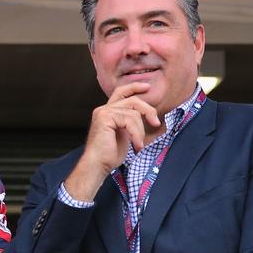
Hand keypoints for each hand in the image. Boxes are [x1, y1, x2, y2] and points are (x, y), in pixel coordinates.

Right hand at [65, 82, 160, 200]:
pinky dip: (136, 134)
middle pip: (132, 99)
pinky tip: (136, 146)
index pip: (121, 92)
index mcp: (107, 112)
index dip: (134, 87)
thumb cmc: (109, 154)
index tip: (147, 87)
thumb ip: (129, 122)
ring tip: (138, 145)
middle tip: (155, 123)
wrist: (97, 165)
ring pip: (133, 113)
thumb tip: (147, 116)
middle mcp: (104, 109)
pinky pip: (130, 120)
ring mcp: (104, 112)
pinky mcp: (105, 118)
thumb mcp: (124, 134)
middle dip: (147, 110)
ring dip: (140, 131)